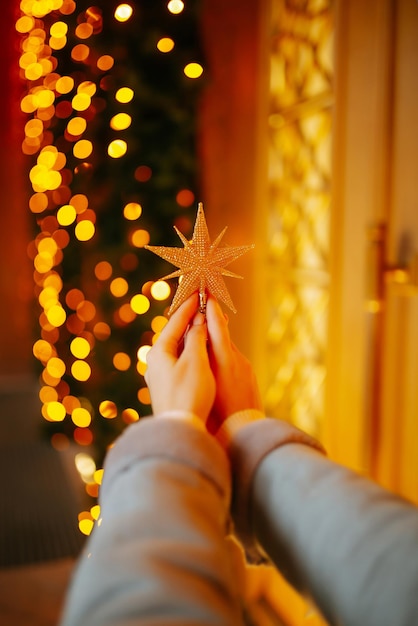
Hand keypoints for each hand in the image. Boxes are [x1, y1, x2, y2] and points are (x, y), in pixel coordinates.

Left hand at [145, 293, 215, 421]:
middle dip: (190, 320)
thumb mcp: (196, 362)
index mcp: (159, 352)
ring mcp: (159, 376)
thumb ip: (197, 338)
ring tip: (204, 325)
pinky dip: (190, 351)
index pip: (175, 322)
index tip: (199, 292)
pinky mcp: (166, 388)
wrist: (181, 430)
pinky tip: (199, 352)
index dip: (189, 306)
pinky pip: (178, 361)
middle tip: (202, 306)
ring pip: (176, 348)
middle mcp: (155, 362)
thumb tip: (198, 321)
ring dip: (191, 336)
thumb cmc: (189, 394)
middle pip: (174, 334)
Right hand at [205, 296, 262, 432]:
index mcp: (224, 359)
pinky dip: (224, 362)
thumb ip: (202, 358)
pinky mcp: (250, 377)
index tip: (207, 294)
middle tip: (202, 312)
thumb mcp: (206, 382)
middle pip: (222, 337)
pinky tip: (217, 371)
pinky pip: (234, 363)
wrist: (244, 432)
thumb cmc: (217, 412)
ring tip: (204, 348)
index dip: (212, 309)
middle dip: (212, 326)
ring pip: (227, 352)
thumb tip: (198, 337)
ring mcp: (246, 368)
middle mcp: (237, 359)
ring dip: (216, 347)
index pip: (218, 326)